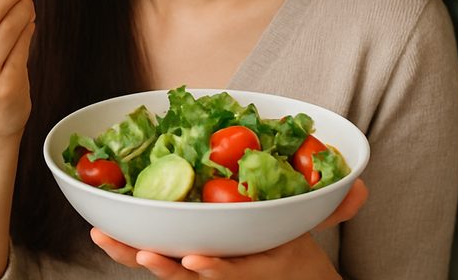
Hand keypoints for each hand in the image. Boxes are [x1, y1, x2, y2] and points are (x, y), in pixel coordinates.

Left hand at [90, 179, 367, 278]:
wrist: (281, 273)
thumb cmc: (289, 243)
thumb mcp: (312, 229)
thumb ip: (332, 208)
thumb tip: (361, 186)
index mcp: (256, 265)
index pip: (236, 273)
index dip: (217, 269)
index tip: (196, 260)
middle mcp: (222, 269)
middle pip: (187, 275)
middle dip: (163, 268)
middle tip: (141, 256)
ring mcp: (196, 265)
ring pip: (159, 267)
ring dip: (128, 253)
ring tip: (101, 235)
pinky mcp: (176, 256)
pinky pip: (147, 252)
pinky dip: (123, 241)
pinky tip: (96, 223)